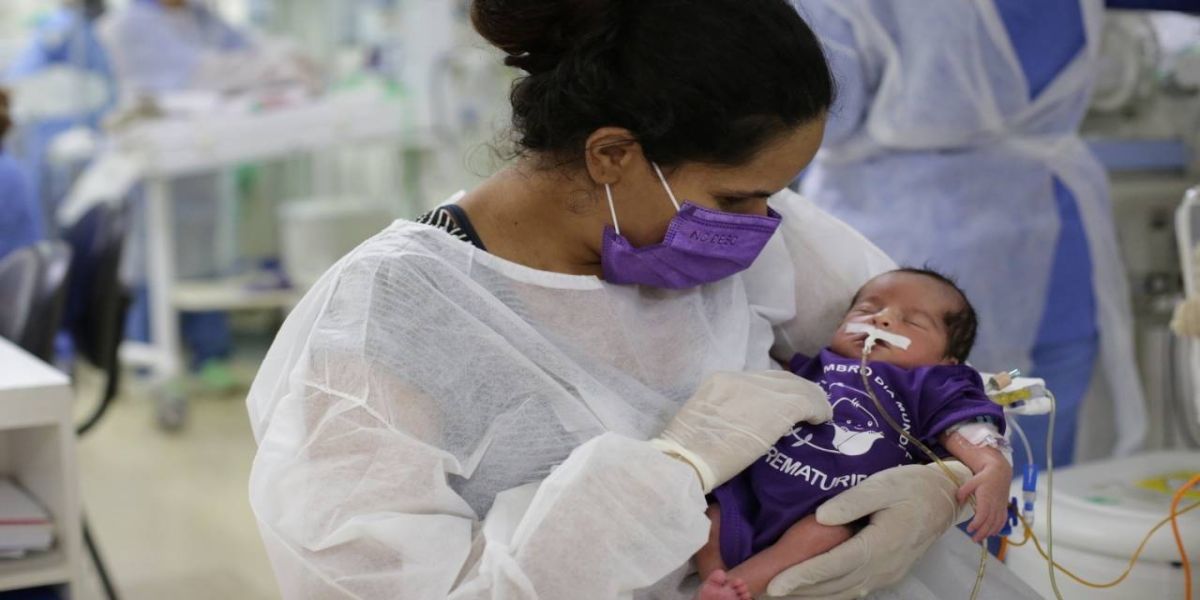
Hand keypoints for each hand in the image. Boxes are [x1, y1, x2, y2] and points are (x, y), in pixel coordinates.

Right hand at [652, 371, 831, 492]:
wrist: (685, 460)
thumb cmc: (686, 453)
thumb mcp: (704, 422)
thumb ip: (725, 415)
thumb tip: (743, 426)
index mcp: (719, 381)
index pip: (757, 380)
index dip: (774, 392)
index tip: (783, 406)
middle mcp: (741, 378)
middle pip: (778, 379)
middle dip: (795, 392)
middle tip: (807, 409)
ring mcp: (760, 390)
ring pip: (796, 387)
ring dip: (810, 400)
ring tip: (819, 415)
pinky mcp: (778, 407)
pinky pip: (808, 401)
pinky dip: (818, 409)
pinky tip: (821, 420)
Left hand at [765, 462, 969, 598]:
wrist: (943, 501)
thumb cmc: (911, 488)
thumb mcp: (882, 485)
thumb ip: (851, 502)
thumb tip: (820, 519)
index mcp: (880, 544)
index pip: (834, 565)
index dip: (803, 576)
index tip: (776, 584)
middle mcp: (883, 567)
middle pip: (834, 586)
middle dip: (799, 592)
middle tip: (764, 593)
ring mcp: (886, 575)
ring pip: (843, 593)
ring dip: (811, 597)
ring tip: (780, 595)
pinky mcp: (885, 575)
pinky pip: (852, 590)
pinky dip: (828, 594)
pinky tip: (808, 592)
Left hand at [957, 460, 1012, 541]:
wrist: (1000, 473)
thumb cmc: (985, 477)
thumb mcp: (971, 481)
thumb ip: (963, 491)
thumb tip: (958, 500)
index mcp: (987, 499)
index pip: (983, 515)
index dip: (977, 524)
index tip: (969, 529)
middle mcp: (995, 505)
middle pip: (990, 523)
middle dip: (982, 533)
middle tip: (974, 539)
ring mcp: (1001, 507)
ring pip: (996, 523)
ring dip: (989, 532)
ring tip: (980, 538)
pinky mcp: (1004, 507)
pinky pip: (1002, 520)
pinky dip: (998, 528)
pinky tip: (993, 533)